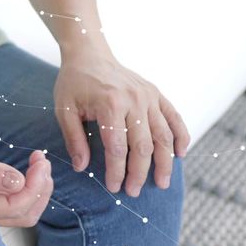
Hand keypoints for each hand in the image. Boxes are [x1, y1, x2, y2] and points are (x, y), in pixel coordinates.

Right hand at [0, 127, 52, 226]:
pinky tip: (28, 168)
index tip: (39, 161)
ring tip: (38, 163)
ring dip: (36, 188)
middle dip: (40, 190)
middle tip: (42, 161)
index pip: (15, 207)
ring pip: (21, 209)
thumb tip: (18, 181)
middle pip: (24, 214)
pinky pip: (12, 199)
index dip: (34, 187)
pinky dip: (26, 185)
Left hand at [54, 43, 189, 196]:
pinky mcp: (156, 93)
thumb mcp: (64, 109)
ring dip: (165, 162)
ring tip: (162, 183)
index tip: (114, 188)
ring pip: (163, 135)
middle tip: (134, 192)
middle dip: (140, 173)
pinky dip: (181, 136)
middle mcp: (134, 100)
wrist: (89, 53)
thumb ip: (74, 139)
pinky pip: (174, 117)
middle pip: (143, 145)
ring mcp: (149, 96)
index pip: (117, 148)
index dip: (117, 171)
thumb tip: (81, 167)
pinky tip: (181, 154)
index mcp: (110, 104)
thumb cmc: (74, 82)